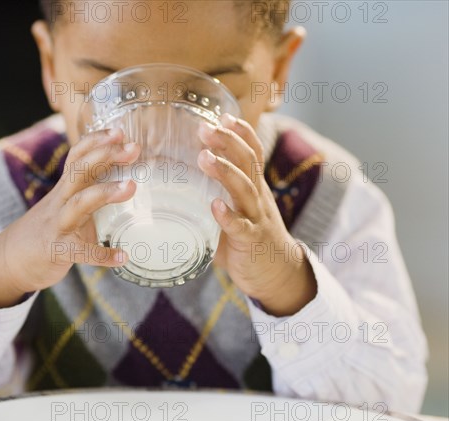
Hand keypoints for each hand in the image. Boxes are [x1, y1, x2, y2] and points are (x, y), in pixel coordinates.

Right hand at [0, 128, 139, 308]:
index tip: (120, 132)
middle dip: (105, 156)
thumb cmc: (47, 231)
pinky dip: (102, 255)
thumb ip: (88, 194)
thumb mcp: (64, 206)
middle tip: (133, 149)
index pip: (77, 157)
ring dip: (105, 193)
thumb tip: (125, 184)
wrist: (10, 261)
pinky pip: (81, 252)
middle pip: (79, 171)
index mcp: (64, 190)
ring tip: (130, 187)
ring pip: (79, 203)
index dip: (96, 141)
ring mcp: (58, 225)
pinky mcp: (57, 250)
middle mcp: (59, 202)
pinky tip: (122, 256)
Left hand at [197, 113, 316, 316]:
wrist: (277, 274)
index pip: (252, 153)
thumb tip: (173, 191)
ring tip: (205, 158)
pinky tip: (215, 206)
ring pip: (244, 189)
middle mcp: (258, 198)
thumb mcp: (234, 213)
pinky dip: (228, 216)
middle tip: (205, 129)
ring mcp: (256, 218)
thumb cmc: (248, 241)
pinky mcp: (251, 241)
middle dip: (228, 143)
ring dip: (225, 172)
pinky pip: (240, 227)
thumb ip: (210, 201)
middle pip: (248, 163)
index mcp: (254, 188)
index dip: (240, 133)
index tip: (222, 115)